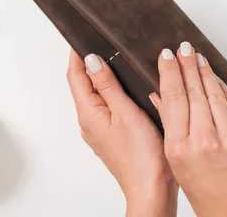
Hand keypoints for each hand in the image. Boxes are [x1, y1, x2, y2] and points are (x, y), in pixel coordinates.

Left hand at [66, 50, 177, 216]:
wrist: (151, 187)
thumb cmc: (142, 156)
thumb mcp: (125, 111)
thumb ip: (107, 85)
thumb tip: (91, 61)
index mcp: (89, 114)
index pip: (75, 76)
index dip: (76, 55)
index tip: (80, 38)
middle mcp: (90, 122)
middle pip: (82, 85)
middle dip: (87, 63)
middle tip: (97, 43)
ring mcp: (100, 130)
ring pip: (95, 96)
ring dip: (100, 77)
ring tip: (112, 60)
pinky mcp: (111, 135)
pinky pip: (105, 107)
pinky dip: (110, 92)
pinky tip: (123, 88)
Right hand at [150, 42, 226, 216]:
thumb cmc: (208, 196)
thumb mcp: (178, 164)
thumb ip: (171, 128)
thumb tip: (161, 98)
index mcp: (180, 148)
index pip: (173, 98)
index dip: (169, 72)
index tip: (166, 57)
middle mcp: (205, 141)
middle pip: (193, 91)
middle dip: (187, 65)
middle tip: (183, 49)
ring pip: (214, 93)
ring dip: (205, 72)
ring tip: (197, 58)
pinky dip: (223, 88)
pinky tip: (216, 79)